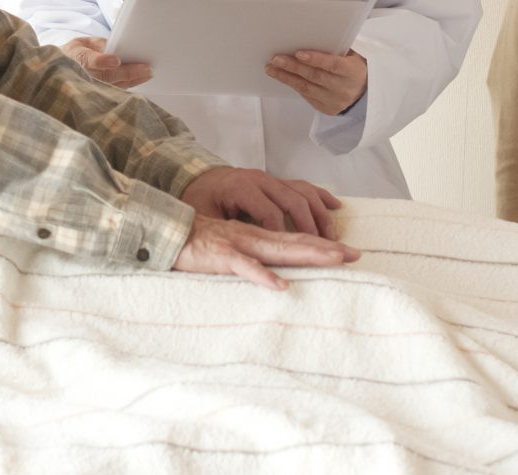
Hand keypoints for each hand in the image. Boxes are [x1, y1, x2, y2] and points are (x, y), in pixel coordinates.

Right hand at [59, 35, 151, 87]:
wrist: (59, 72)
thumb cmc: (73, 55)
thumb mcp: (80, 43)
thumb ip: (97, 44)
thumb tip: (115, 47)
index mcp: (77, 59)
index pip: (89, 61)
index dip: (102, 61)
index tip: (116, 60)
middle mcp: (84, 75)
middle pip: (108, 75)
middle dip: (128, 72)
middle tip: (147, 68)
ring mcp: (91, 87)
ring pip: (114, 85)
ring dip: (133, 80)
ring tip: (149, 73)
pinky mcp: (98, 94)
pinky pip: (116, 90)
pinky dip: (129, 84)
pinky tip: (141, 79)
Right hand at [173, 215, 359, 289]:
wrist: (162, 231)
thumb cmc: (194, 243)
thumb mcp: (227, 247)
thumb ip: (249, 256)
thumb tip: (274, 273)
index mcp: (253, 236)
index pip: (293, 239)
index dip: (321, 245)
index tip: (347, 252)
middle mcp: (250, 237)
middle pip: (294, 242)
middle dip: (325, 248)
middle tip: (355, 254)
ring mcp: (236, 245)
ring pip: (276, 250)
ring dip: (306, 254)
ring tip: (332, 260)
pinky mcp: (219, 256)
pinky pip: (243, 267)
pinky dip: (262, 275)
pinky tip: (280, 285)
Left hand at [180, 166, 340, 238]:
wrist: (197, 176)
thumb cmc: (199, 199)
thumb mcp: (202, 216)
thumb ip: (218, 231)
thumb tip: (232, 253)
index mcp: (241, 187)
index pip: (270, 213)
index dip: (283, 235)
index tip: (292, 255)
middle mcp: (260, 180)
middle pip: (294, 201)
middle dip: (312, 227)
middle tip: (326, 249)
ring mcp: (270, 179)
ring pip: (303, 193)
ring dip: (320, 215)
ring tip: (332, 238)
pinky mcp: (276, 182)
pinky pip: (303, 186)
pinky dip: (321, 196)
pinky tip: (336, 206)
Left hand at [266, 46, 368, 115]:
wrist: (364, 94)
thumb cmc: (354, 68)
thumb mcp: (352, 56)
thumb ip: (335, 49)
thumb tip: (311, 36)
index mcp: (352, 72)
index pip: (332, 65)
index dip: (316, 59)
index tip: (298, 53)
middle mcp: (342, 88)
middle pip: (314, 76)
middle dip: (293, 67)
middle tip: (276, 59)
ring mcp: (333, 100)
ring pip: (306, 88)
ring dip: (286, 77)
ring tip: (271, 68)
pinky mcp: (325, 108)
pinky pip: (306, 95)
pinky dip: (293, 85)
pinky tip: (282, 76)